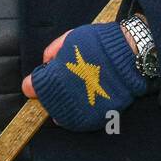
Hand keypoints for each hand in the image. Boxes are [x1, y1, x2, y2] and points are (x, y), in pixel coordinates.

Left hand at [21, 22, 147, 131]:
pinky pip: (78, 123)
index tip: (33, 83)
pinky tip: (76, 107)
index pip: (31, 87)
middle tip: (52, 89)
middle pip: (45, 103)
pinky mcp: (95, 117)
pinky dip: (74, 117)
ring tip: (65, 99)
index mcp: (56, 75)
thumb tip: (45, 62)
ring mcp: (80, 108)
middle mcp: (65, 95)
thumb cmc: (98, 44)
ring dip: (58, 108)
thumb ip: (53, 51)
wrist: (129, 56)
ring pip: (60, 117)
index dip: (31, 84)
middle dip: (45, 97)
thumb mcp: (70, 38)